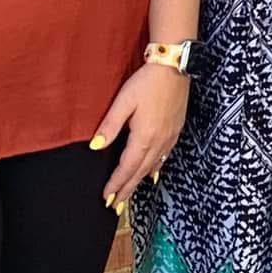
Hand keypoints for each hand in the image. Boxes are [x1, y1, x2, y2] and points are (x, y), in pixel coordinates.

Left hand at [92, 63, 190, 210]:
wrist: (174, 66)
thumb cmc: (146, 82)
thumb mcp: (124, 101)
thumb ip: (110, 125)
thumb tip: (95, 147)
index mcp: (144, 136)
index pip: (127, 167)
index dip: (116, 184)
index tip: (106, 199)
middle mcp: (159, 141)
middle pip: (140, 172)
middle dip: (127, 189)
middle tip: (116, 206)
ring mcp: (169, 136)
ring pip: (153, 166)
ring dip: (140, 182)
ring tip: (129, 194)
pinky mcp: (176, 130)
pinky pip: (164, 157)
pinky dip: (156, 169)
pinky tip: (153, 174)